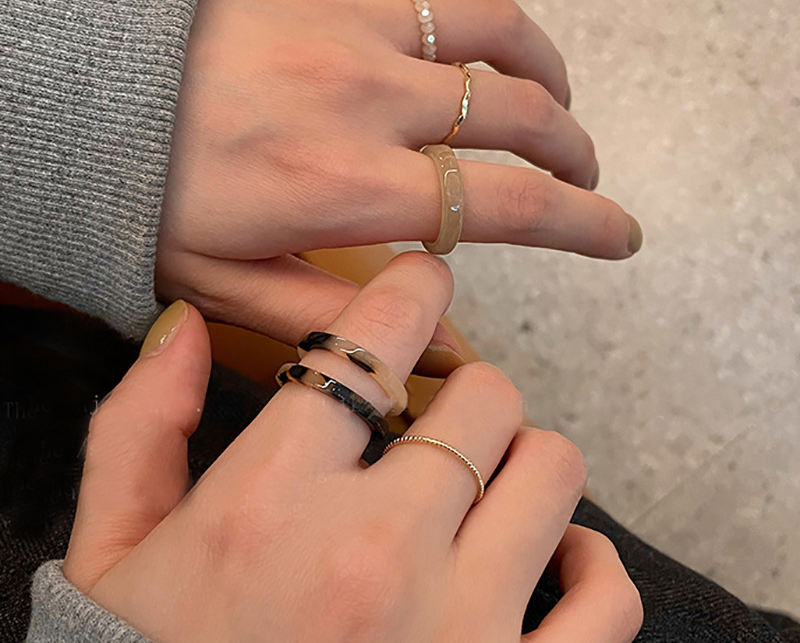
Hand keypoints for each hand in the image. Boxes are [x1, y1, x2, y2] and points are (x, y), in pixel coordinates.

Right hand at [64, 252, 641, 641]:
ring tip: (481, 492)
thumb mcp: (113, 557)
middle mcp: (371, 557)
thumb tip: (187, 330)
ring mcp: (457, 634)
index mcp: (268, 505)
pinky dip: (587, 565)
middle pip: (484, 398)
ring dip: (521, 464)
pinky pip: (604, 597)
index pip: (372, 340)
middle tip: (437, 426)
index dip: (413, 288)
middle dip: (463, 395)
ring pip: (552, 471)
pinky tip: (543, 567)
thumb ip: (140, 431)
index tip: (424, 282)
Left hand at [155, 0, 641, 343]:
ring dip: (543, 60)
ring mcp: (346, 11)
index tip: (622, 233)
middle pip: (517, 112)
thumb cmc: (132, 191)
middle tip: (580, 165)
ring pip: (492, 23)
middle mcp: (365, 95)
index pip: (504, 206)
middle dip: (571, 145)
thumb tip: (410, 333)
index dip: (583, 223)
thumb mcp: (218, 285)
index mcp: (345, 186)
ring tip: (550, 89)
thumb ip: (326, 314)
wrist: (55, 87)